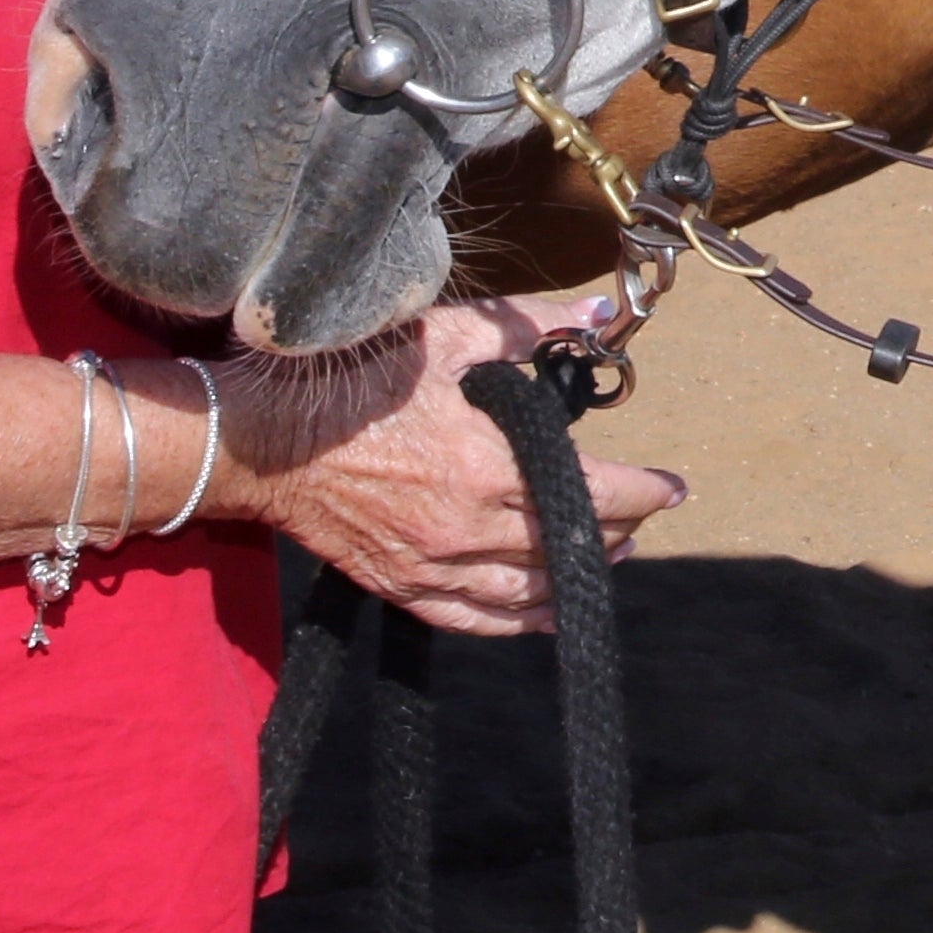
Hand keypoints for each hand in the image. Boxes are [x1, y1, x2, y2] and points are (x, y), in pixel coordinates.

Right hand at [214, 295, 691, 635]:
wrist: (258, 438)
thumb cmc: (349, 379)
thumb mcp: (445, 336)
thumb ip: (528, 328)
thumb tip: (601, 313)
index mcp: (484, 466)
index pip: (592, 494)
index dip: (644, 494)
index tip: (674, 488)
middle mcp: (463, 527)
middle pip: (567, 545)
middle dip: (618, 531)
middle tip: (647, 514)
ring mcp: (428, 564)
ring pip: (527, 590)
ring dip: (576, 576)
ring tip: (611, 555)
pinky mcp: (398, 585)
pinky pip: (473, 618)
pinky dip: (518, 619)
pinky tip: (543, 612)